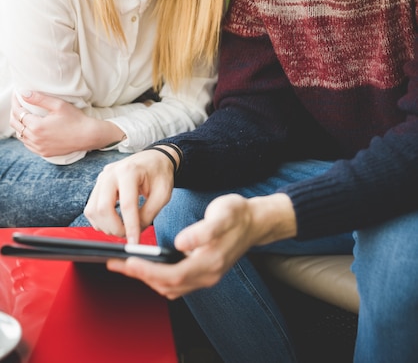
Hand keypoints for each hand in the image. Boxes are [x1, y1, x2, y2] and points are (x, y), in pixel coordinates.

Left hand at [10, 91, 123, 156]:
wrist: (87, 136)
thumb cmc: (75, 119)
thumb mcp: (58, 105)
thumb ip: (39, 99)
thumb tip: (23, 93)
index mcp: (37, 126)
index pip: (18, 112)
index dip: (16, 102)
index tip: (17, 95)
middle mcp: (35, 139)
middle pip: (16, 125)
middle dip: (15, 112)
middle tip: (18, 103)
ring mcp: (39, 147)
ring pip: (20, 135)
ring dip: (19, 125)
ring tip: (23, 115)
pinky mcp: (44, 152)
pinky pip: (28, 144)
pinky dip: (26, 136)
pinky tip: (30, 129)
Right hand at [84, 148, 176, 240]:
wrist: (154, 158)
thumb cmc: (160, 174)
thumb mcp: (162, 194)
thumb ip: (148, 214)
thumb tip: (134, 232)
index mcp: (130, 170)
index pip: (126, 205)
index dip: (130, 227)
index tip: (134, 242)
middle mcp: (111, 173)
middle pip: (103, 208)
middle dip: (114, 228)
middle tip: (127, 235)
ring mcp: (102, 177)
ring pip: (93, 210)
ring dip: (106, 226)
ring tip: (122, 228)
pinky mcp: (98, 184)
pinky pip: (91, 208)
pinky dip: (100, 220)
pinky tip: (114, 221)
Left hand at [106, 192, 296, 298]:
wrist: (256, 221)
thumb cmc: (237, 214)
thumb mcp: (222, 214)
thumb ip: (203, 230)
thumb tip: (180, 242)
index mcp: (210, 262)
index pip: (172, 275)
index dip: (147, 271)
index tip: (127, 262)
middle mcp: (207, 275)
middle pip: (167, 285)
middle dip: (139, 276)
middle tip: (115, 264)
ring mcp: (206, 276)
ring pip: (171, 287)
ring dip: (147, 278)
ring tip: (126, 265)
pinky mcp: (204, 272)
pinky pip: (177, 283)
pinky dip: (159, 277)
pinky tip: (150, 265)